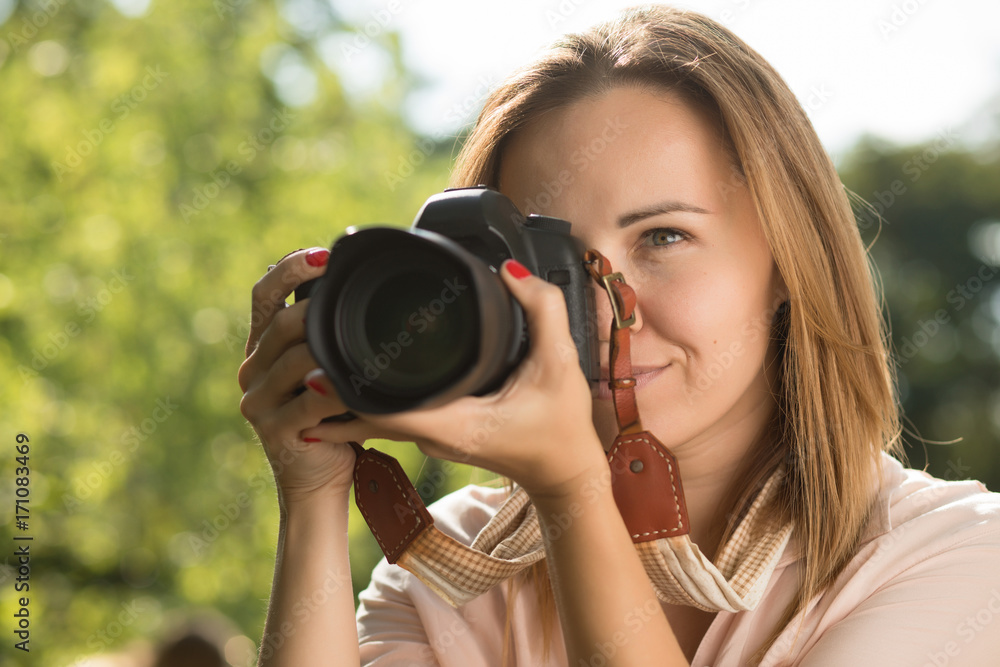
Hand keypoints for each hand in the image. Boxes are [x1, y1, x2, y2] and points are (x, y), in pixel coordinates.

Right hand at [237, 248, 414, 504]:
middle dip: (316, 312)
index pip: (264, 295)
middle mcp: (251, 370)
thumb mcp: (327, 369)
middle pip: (280, 325)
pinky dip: (332, 393)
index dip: (290, 268)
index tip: (325, 254)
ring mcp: (257, 401)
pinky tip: (350, 386)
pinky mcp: (274, 429)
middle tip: (350, 306)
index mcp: (262, 348)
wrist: (318, 477)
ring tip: (359, 347)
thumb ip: (329, 337)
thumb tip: (362, 293)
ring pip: (293, 361)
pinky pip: (306, 403)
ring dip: (328, 352)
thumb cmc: (332, 418)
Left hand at [301, 259, 607, 499]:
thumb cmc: (563, 426)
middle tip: (298, 356)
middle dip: (331, 391)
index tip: (316, 367)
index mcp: (456, 425)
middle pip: (365, 415)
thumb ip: (542, 309)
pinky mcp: (437, 435)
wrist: (565, 473)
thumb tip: (509, 269)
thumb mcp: (561, 362)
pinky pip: (389, 420)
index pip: (384, 411)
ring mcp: (433, 440)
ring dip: (342, 400)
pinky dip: (364, 405)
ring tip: (307, 369)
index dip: (346, 392)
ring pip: (373, 420)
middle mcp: (435, 437)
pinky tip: (344, 388)